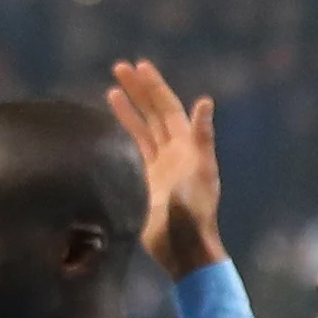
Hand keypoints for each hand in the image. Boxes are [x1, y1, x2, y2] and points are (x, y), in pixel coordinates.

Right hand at [106, 60, 226, 275]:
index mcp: (191, 150)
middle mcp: (178, 154)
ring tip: (112, 86)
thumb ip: (201, 139)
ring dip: (130, 108)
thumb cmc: (194, 218)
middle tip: (120, 66)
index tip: (141, 66)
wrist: (184, 251)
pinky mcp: (149, 179)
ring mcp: (163, 166)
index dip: (157, 88)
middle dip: (140, 91)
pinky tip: (113, 120)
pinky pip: (136, 148)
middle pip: (156, 114)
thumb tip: (205, 102)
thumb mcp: (199, 176)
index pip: (170, 111)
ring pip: (144, 129)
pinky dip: (126, 132)